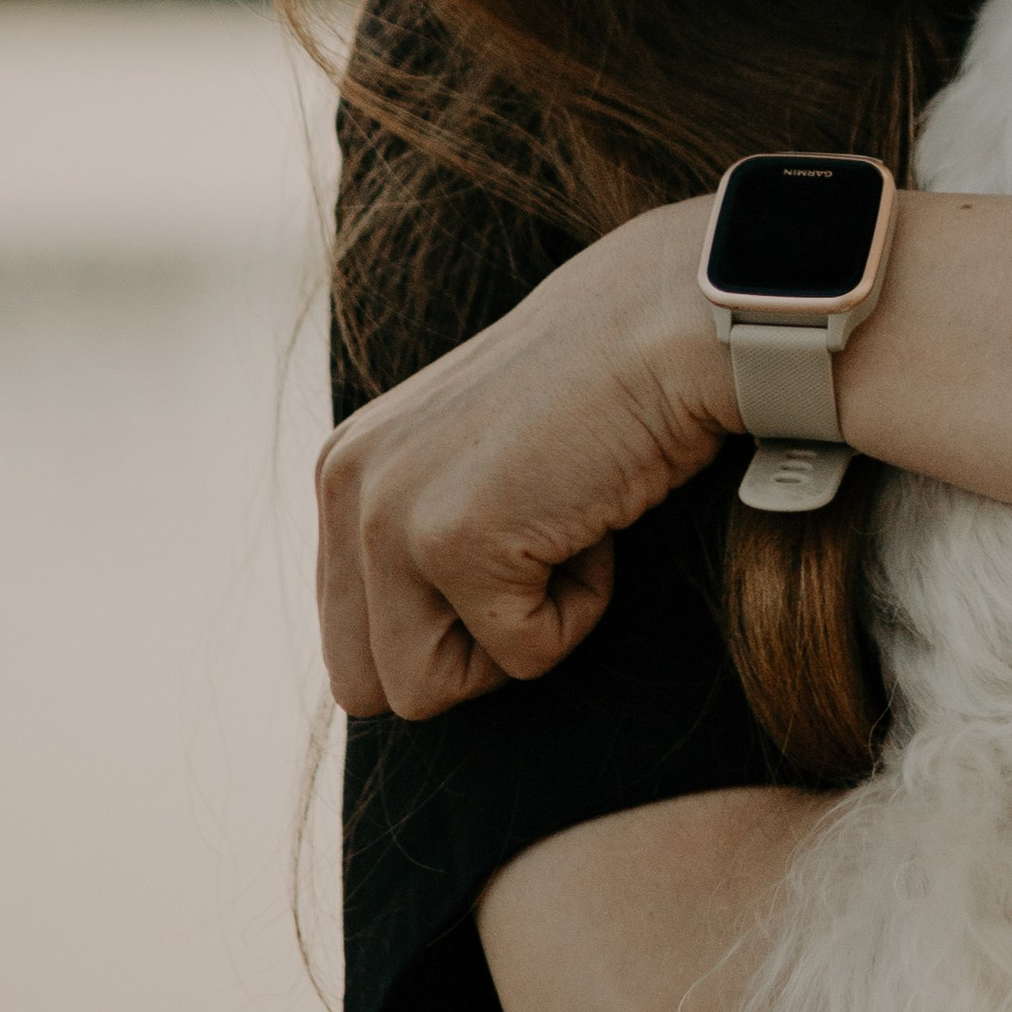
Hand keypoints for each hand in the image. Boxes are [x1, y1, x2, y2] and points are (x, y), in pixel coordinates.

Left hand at [315, 192, 732, 719]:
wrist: (666, 321)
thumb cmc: (595, 390)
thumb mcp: (468, 458)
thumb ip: (413, 534)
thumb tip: (392, 672)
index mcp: (344, 468)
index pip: (350, 645)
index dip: (447, 626)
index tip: (511, 537)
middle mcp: (347, 486)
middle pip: (370, 685)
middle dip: (464, 651)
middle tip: (532, 555)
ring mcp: (393, 514)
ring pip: (429, 691)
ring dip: (520, 631)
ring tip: (558, 528)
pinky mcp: (457, 541)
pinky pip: (524, 657)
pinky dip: (582, 607)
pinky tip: (593, 515)